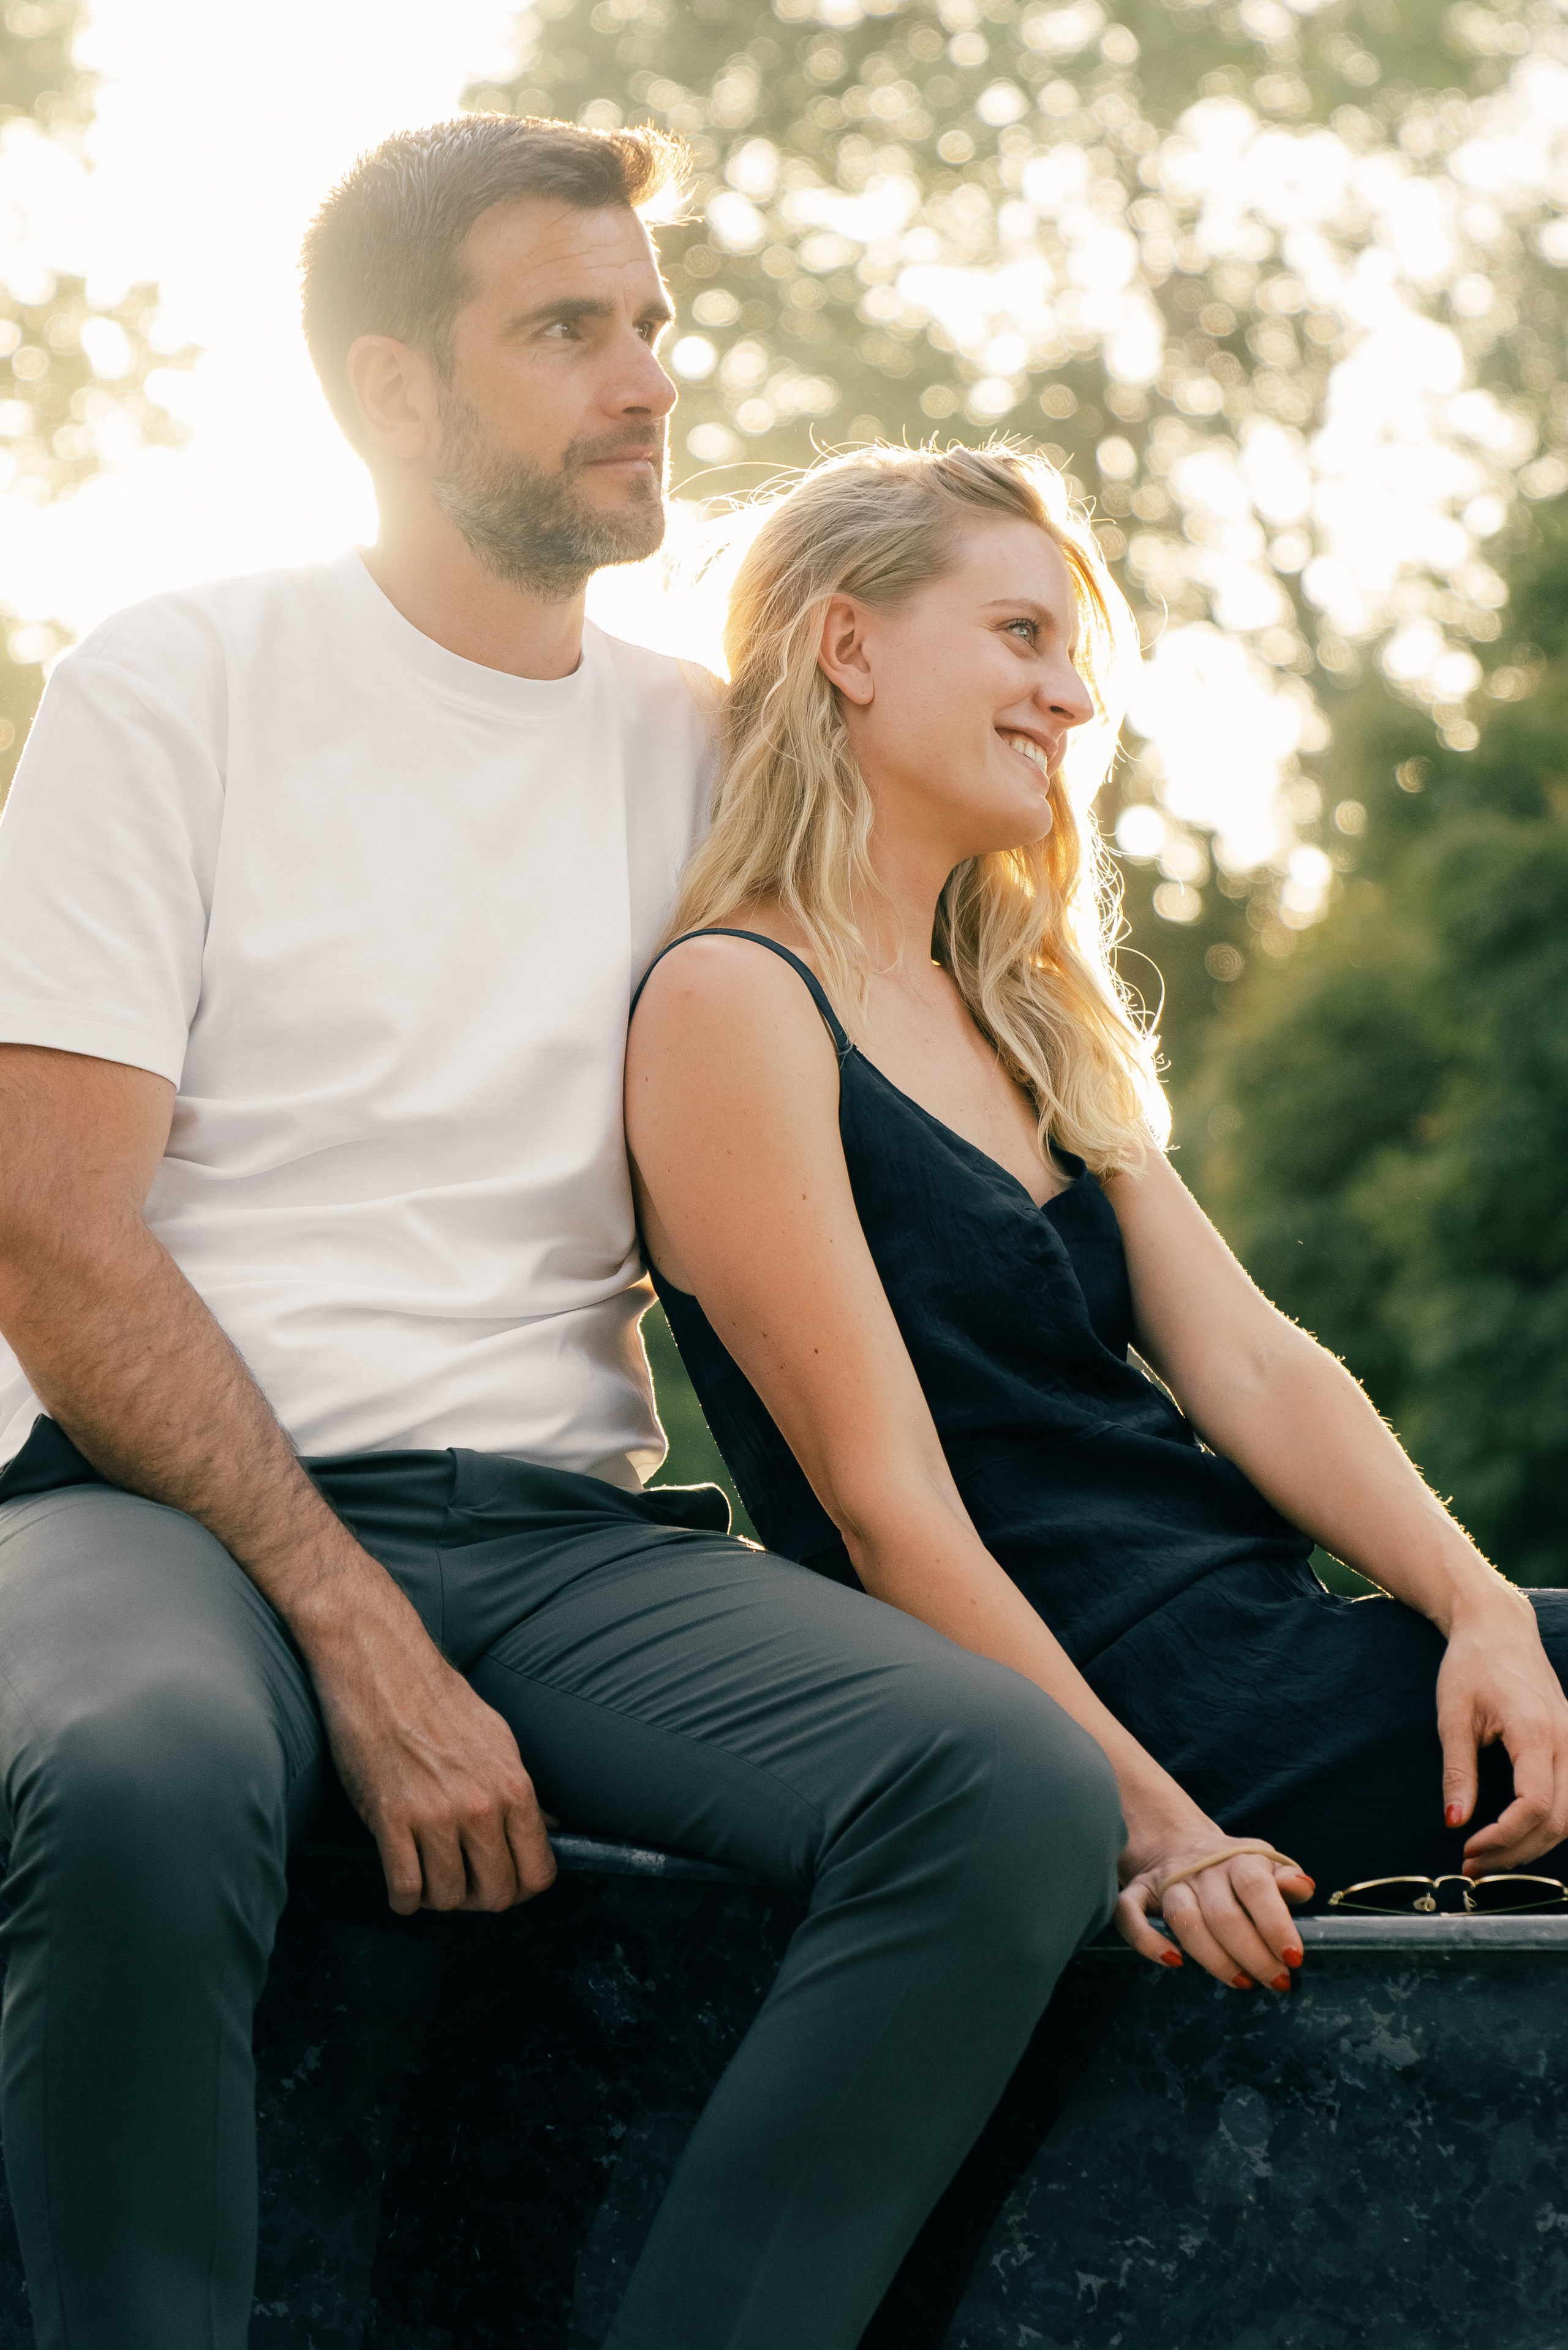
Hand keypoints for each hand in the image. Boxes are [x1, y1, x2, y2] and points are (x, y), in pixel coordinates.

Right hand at [304, 1577, 556, 1915]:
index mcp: (514, 1786)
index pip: (538, 1872)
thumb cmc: (440, 1702)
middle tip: (463, 1882)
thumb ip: (521, 1792)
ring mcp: (435, 1815)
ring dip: (438, 1897)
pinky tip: (402, 1880)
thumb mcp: (499, 1740)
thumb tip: (551, 1829)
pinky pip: (404, 1890)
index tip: (505, 1883)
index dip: (522, 1889)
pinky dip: (403, 1897)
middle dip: (480, 1899)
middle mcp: (481, 1806)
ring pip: (448, 1899)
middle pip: (496, 1895)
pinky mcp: (390, 1819)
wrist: (383, 1670)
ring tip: (429, 1874)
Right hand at [1116, 1826, 1313, 1991]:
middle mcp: (1200, 1868)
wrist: (1180, 1843)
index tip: (1293, 1959)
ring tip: (1242, 1982)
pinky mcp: (1137, 1890)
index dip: (1275, 1925)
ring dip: (1213, 1958)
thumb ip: (1286, 1879)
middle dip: (1252, 1955)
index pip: (1255, 1888)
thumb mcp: (1266, 1865)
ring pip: (1182, 1919)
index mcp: (1237, 1859)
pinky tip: (1173, 1963)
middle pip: (1222, 1914)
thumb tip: (1303, 1886)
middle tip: (1276, 1982)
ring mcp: (1166, 1880)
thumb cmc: (1234, 1868)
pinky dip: (1146, 1940)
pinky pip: (1129, 1914)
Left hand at [1437, 1588, 1567, 1873]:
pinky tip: (1516, 1835)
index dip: (1504, 1837)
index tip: (1467, 1847)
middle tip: (1474, 1864)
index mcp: (1535, 1731)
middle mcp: (1566, 1741)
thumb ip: (1458, 1772)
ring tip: (1490, 1855)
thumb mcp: (1453, 1716)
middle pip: (1560, 1821)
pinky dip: (1548, 1825)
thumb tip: (1454, 1823)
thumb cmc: (1471, 1663)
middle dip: (1517, 1852)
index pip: (1535, 1805)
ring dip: (1534, 1844)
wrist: (1498, 1626)